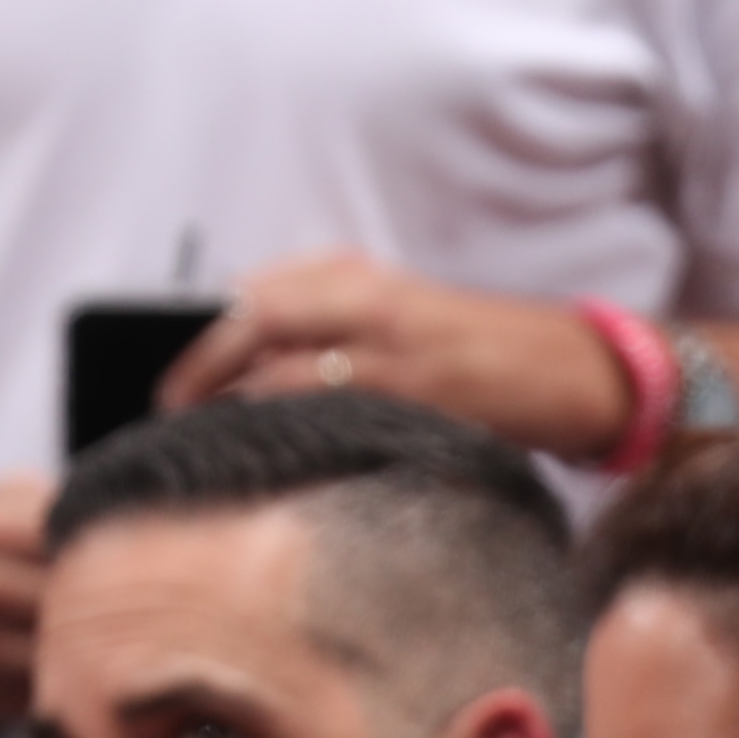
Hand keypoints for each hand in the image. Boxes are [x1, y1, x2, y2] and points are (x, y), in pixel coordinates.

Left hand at [158, 248, 636, 462]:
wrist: (568, 370)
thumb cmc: (476, 352)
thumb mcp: (395, 314)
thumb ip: (327, 326)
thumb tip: (243, 364)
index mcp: (359, 275)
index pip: (254, 297)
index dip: (204, 343)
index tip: (173, 384)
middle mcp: (368, 300)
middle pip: (255, 322)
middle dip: (203, 372)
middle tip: (170, 417)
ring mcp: (391, 350)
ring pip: (284, 373)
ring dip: (237, 412)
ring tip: (207, 448)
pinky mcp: (416, 398)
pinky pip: (332, 417)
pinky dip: (291, 437)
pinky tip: (271, 461)